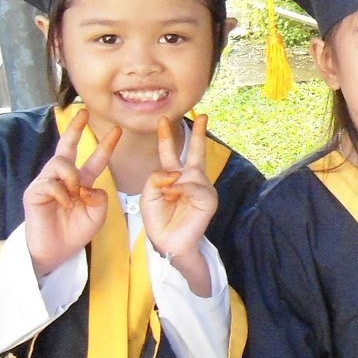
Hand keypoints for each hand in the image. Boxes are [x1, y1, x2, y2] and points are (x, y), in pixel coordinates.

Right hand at [24, 108, 120, 277]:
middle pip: (66, 146)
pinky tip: (64, 204)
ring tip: (74, 195)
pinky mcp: (34, 192)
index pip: (94, 159)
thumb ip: (99, 197)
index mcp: (81, 182)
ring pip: (61, 163)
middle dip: (75, 128)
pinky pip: (50, 183)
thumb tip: (87, 186)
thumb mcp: (98, 214)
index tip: (117, 131)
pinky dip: (62, 193)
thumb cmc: (76, 231)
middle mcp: (62, 178)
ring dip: (72, 177)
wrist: (56, 251)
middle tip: (83, 112)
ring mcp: (46, 183)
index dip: (105, 146)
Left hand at [142, 115, 217, 295]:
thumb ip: (157, 177)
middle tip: (203, 115)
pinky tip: (175, 197)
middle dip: (198, 133)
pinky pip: (192, 185)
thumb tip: (176, 173)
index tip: (164, 119)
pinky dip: (181, 190)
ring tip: (168, 198)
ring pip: (186, 172)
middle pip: (196, 152)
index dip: (166, 136)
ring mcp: (202, 188)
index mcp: (175, 177)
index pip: (170, 153)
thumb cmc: (158, 220)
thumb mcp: (148, 194)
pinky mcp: (208, 198)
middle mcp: (191, 179)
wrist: (168, 242)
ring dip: (172, 184)